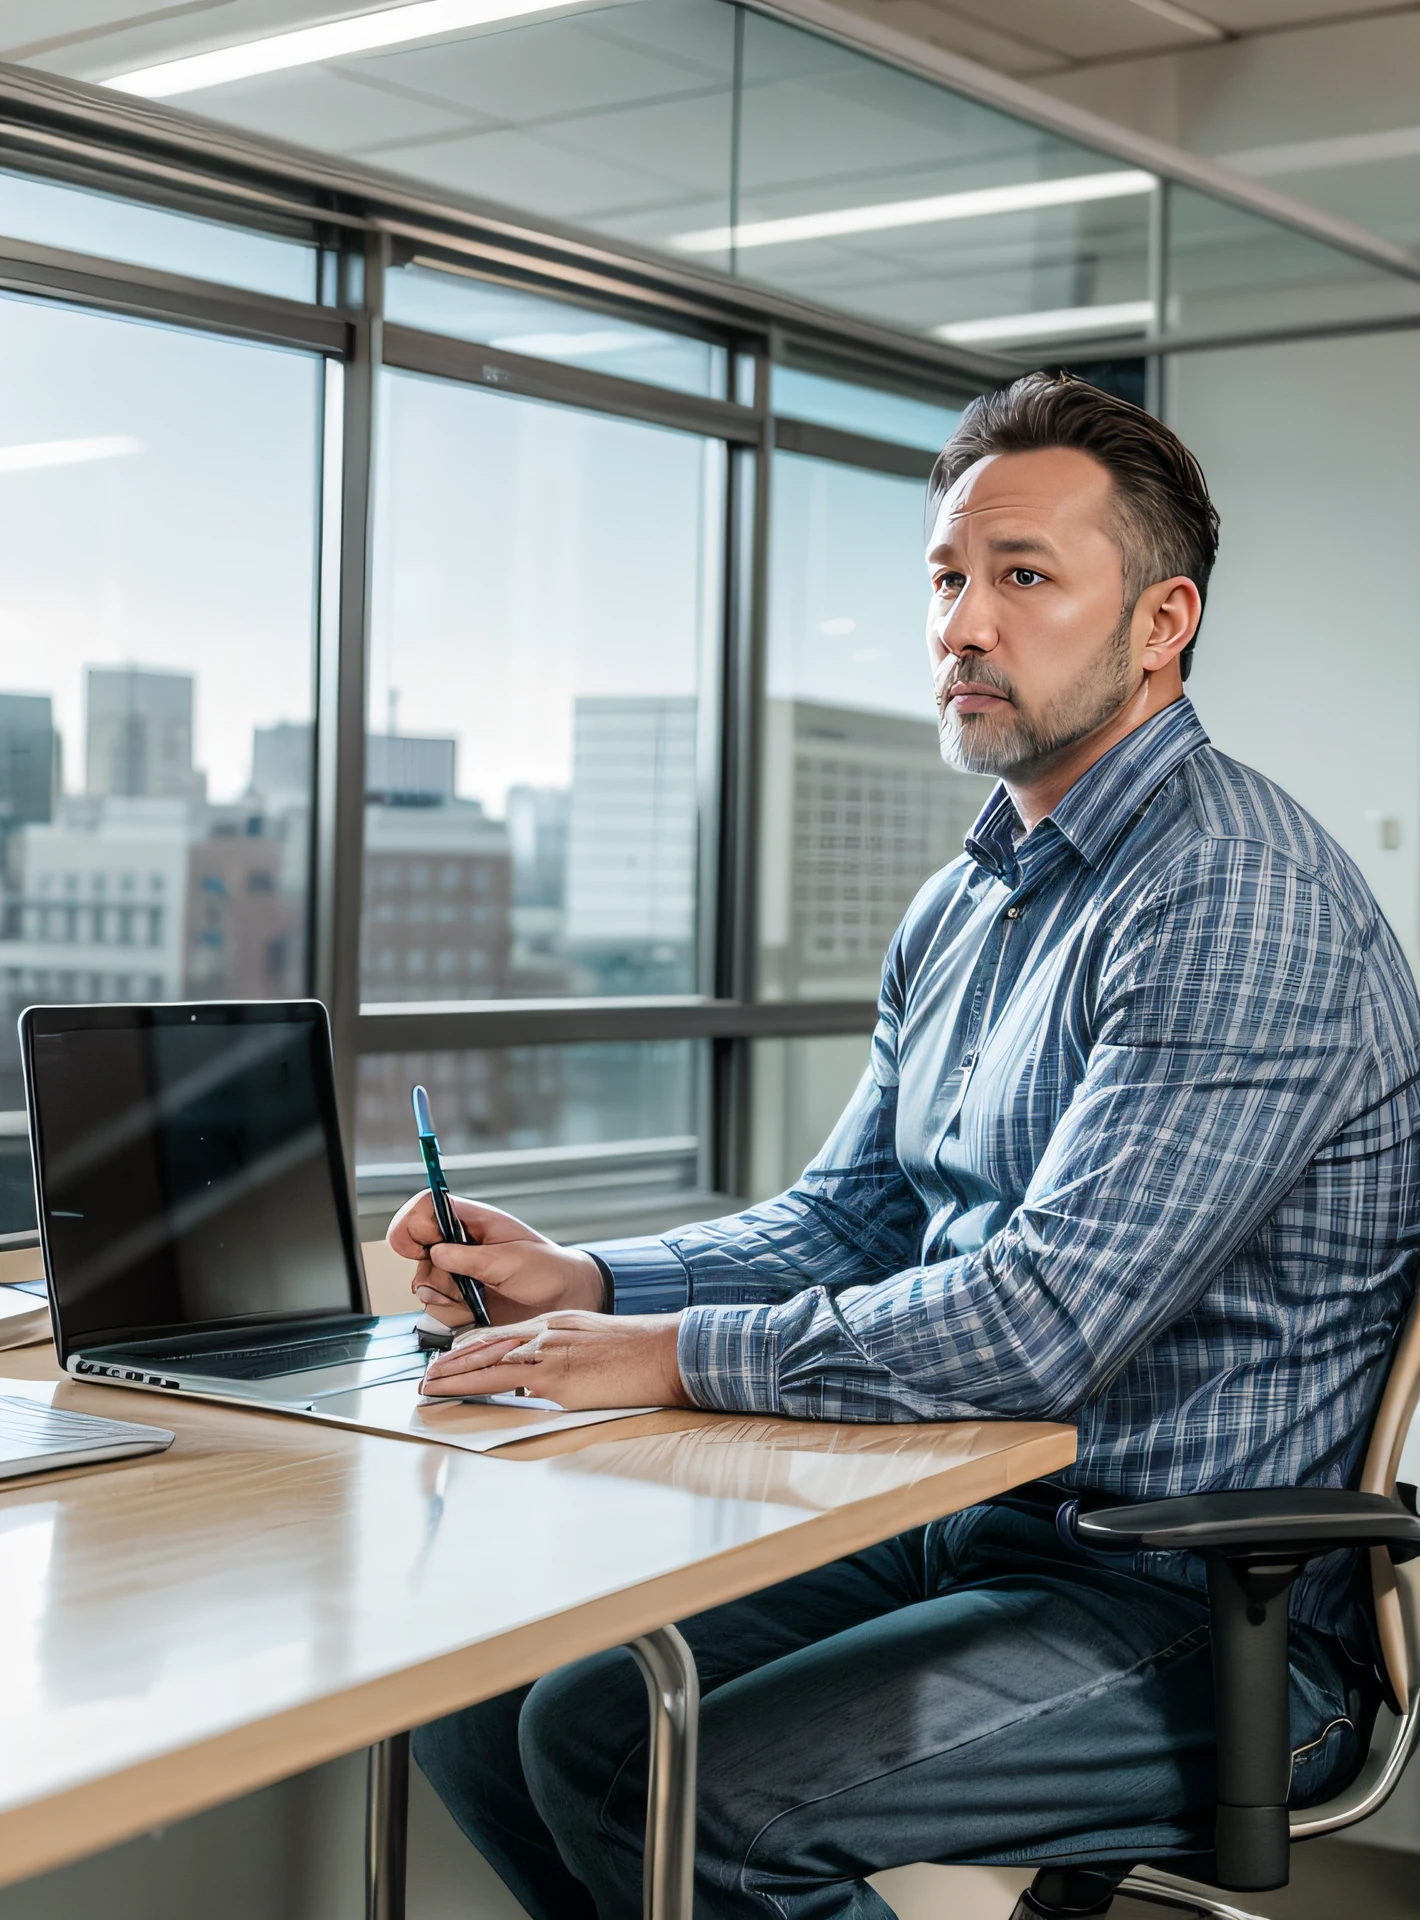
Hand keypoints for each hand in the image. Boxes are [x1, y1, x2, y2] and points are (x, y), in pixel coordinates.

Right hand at [386, 1194, 605, 1331]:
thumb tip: (436, 1253)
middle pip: (416, 1251)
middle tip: (464, 1283)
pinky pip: (436, 1309)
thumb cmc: (545, 1270)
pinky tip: (477, 1311)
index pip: (424, 1208)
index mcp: (470, 1221)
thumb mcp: (511, 1261)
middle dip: (434, 1273)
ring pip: (423, 1284)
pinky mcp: (457, 1299)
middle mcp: (457, 1244)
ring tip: (478, 1298)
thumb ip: (471, 1258)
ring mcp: (455, 1272)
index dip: (411, 1224)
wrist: (562, 1302)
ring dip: (445, 1296)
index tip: (418, 1249)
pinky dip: (452, 1314)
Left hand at [420, 1310, 690, 1409]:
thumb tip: (547, 1379)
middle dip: (455, 1361)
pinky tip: (458, 1392)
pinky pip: (506, 1382)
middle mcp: (548, 1332)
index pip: (505, 1333)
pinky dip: (475, 1385)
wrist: (663, 1352)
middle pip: (489, 1343)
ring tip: (429, 1384)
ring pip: (488, 1360)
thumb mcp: (594, 1342)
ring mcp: (550, 1353)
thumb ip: (567, 1354)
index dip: (475, 1347)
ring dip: (454, 1374)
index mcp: (558, 1323)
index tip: (453, 1357)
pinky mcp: (556, 1378)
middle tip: (428, 1373)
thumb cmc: (639, 1352)